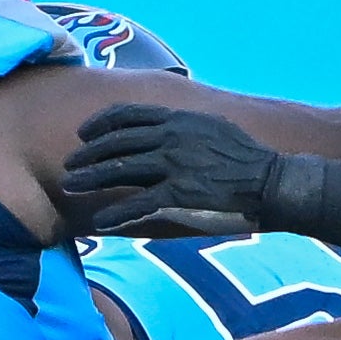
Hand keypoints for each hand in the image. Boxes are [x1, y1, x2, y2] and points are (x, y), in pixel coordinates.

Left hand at [56, 102, 340, 244]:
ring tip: (69, 188)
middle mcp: (172, 138)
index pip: (128, 115)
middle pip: (115, 142)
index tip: (83, 133)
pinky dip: (114, 214)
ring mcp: (174, 165)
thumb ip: (184, 127)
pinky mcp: (179, 194)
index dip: (100, 123)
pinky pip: (136, 204)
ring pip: (118, 170)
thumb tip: (164, 128)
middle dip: (87, 155)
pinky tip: (99, 224)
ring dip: (89, 179)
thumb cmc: (245, 158)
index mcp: (179, 120)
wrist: (272, 181)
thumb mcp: (213, 128)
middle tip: (69, 166)